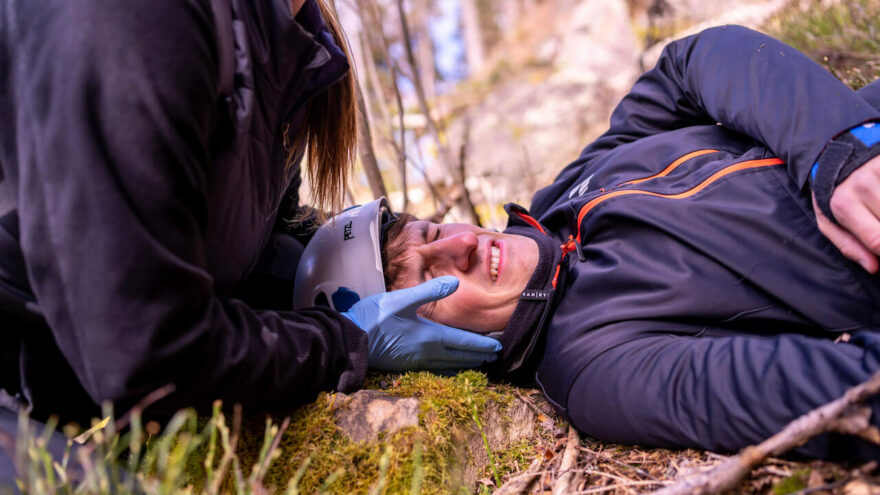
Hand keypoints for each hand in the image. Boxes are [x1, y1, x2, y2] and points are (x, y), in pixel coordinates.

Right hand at [342, 276, 501, 370]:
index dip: (482, 345)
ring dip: (465, 364)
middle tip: (494, 357)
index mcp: (430, 337)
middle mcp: (427, 353)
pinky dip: (448, 370)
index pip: (464, 342)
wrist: (349, 340)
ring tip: (477, 364)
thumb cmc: (374, 317)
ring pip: (448, 366)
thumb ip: (429, 292)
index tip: (497, 348)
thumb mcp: (402, 299)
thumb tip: (456, 283)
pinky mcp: (405, 366)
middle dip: (478, 356)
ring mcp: (416, 362)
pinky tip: (447, 370)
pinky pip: (435, 371)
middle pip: (459, 357)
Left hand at [813, 154, 879, 273]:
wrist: (836, 153)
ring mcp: (879, 169)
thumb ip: (849, 246)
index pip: (878, 240)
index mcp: (843, 204)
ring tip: (878, 212)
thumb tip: (874, 267)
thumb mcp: (829, 221)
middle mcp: (862, 184)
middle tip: (878, 223)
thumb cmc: (835, 194)